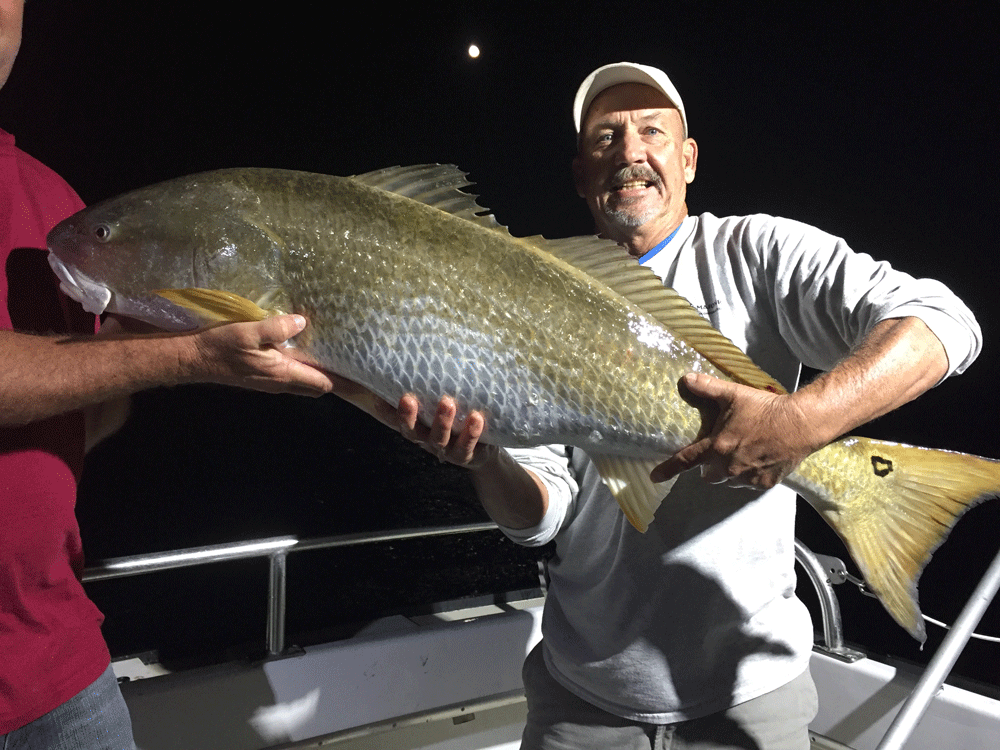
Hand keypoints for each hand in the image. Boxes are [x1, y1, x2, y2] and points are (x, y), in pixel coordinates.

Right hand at [191, 314, 334, 396]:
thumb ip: (277, 328)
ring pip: (302, 383)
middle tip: (347, 359)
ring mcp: (270, 382)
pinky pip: (289, 376)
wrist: (193, 359)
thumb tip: (302, 323)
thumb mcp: (249, 331)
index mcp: (282, 373)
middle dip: (333, 378)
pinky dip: (300, 368)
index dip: (340, 379)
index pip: (321, 384)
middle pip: (316, 387)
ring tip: (329, 352)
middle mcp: (279, 383)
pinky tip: (301, 349)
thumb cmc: (221, 346)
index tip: (357, 369)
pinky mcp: (261, 376)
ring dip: (315, 372)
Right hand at [328, 377, 495, 468]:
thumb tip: (411, 349)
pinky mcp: (466, 454)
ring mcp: (445, 449)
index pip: (393, 418)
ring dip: (441, 422)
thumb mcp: (440, 398)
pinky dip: (471, 433)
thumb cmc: (456, 414)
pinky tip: (476, 418)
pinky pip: (467, 446)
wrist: (483, 446)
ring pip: (439, 439)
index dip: (383, 410)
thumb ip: (429, 383)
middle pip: (411, 431)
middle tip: (407, 399)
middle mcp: (425, 438)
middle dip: (407, 416)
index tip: (376, 397)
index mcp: (415, 424)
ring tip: (447, 403)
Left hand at [650, 372, 816, 488]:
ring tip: (743, 454)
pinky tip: (760, 459)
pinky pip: (750, 484)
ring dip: (731, 472)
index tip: (655, 477)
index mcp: (716, 447)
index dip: (668, 469)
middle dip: (710, 468)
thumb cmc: (764, 409)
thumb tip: (685, 378)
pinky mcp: (764, 483)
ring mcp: (747, 477)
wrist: (800, 424)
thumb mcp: (733, 394)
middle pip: (709, 476)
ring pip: (729, 481)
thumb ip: (707, 388)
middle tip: (720, 453)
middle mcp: (729, 466)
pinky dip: (751, 475)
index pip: (686, 460)